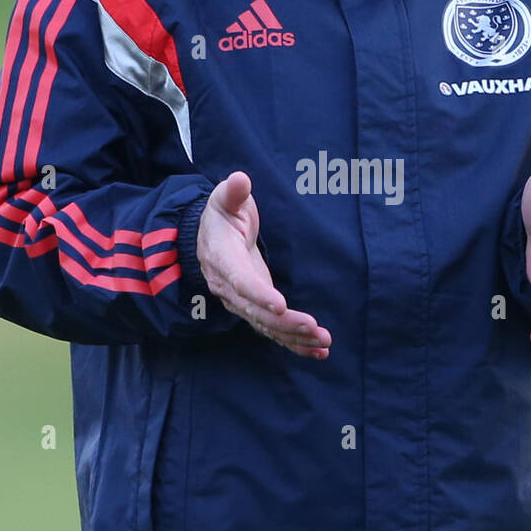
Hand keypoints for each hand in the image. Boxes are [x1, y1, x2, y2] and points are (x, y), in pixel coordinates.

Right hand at [196, 171, 330, 358]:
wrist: (207, 238)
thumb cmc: (221, 215)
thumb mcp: (223, 199)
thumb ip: (231, 192)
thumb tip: (239, 180)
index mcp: (222, 259)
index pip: (240, 280)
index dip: (259, 293)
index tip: (280, 304)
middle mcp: (229, 287)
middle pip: (256, 311)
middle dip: (285, 323)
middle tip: (314, 328)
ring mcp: (242, 302)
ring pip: (266, 326)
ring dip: (294, 337)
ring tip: (323, 343)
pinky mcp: (255, 308)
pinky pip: (273, 330)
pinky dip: (294, 343)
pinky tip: (318, 351)